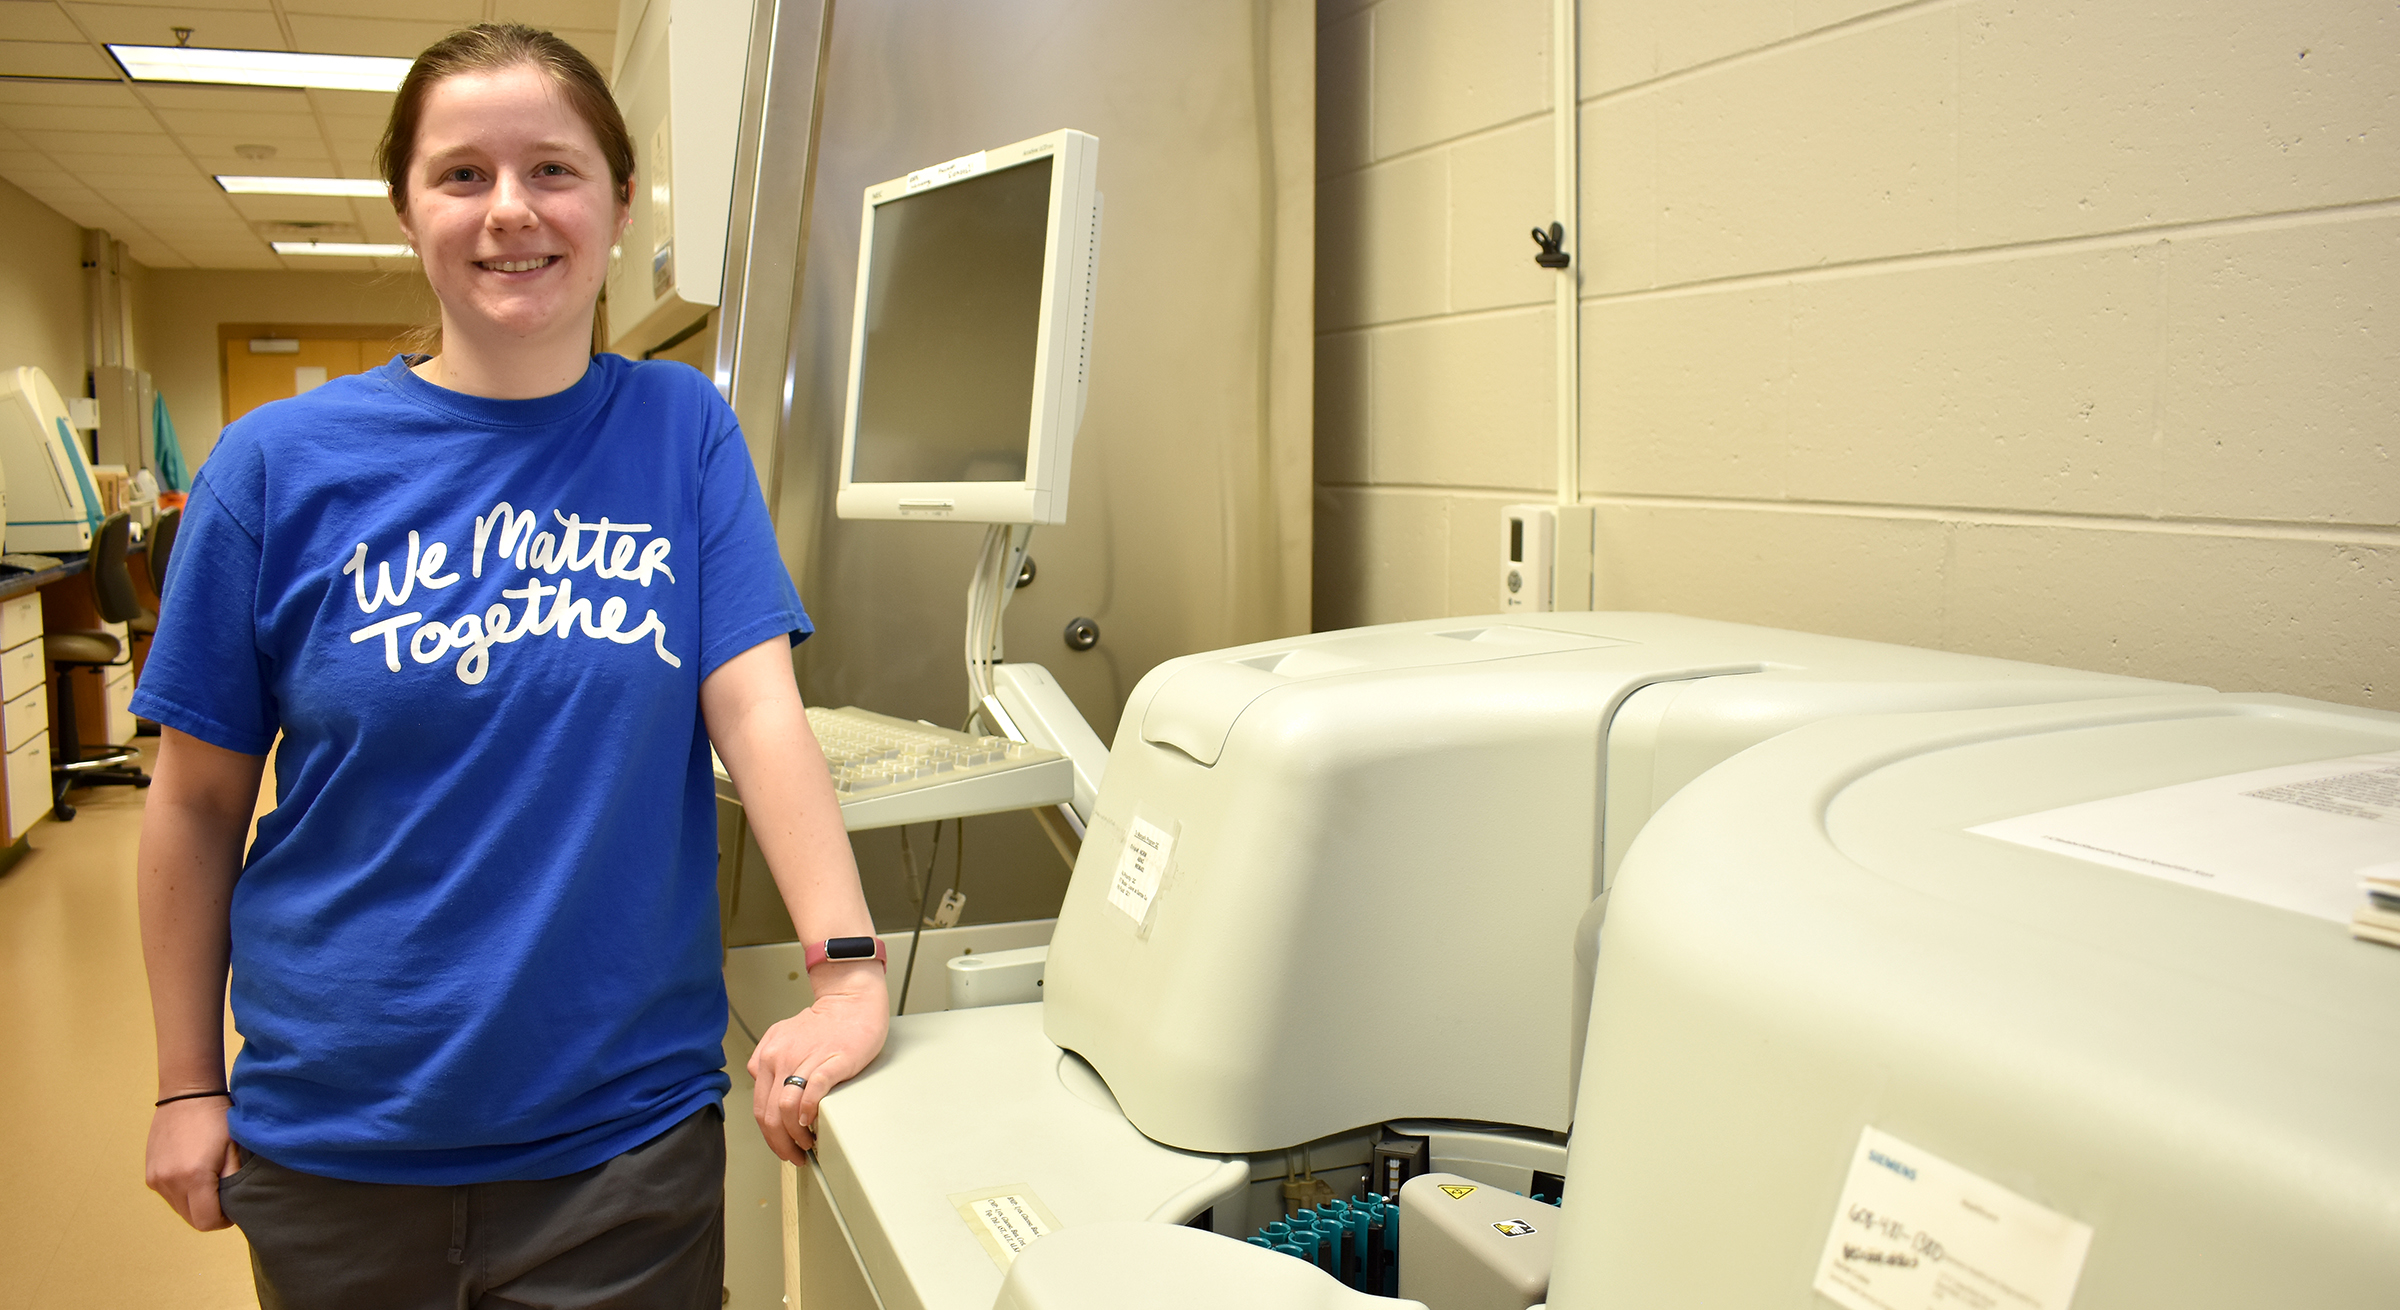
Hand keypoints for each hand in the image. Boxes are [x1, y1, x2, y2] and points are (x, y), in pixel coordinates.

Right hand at [145, 1098, 240, 1230]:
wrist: (187, 1095)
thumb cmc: (216, 1119)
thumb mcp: (234, 1149)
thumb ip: (235, 1181)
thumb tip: (236, 1207)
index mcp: (193, 1177)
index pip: (206, 1222)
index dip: (224, 1220)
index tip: (234, 1205)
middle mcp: (169, 1182)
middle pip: (192, 1220)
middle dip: (210, 1213)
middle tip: (225, 1192)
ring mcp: (156, 1179)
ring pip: (180, 1209)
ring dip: (196, 1204)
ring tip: (210, 1179)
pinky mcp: (149, 1175)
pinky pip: (169, 1196)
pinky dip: (183, 1193)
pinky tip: (194, 1172)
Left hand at [746, 960, 889, 1160]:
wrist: (852, 1002)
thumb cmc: (825, 1023)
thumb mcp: (783, 1036)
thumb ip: (768, 1059)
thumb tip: (765, 1089)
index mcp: (768, 1056)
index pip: (759, 1108)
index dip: (769, 1136)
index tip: (782, 1145)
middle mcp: (781, 1058)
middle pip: (769, 1113)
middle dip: (780, 1143)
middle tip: (795, 1154)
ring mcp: (806, 1059)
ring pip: (785, 1108)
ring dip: (794, 1135)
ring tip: (807, 1143)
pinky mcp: (832, 1060)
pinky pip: (812, 1091)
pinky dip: (808, 1111)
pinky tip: (812, 1121)